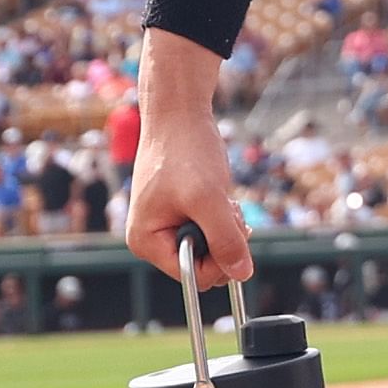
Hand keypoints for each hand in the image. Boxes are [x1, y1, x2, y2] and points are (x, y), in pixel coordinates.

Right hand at [122, 45, 249, 289]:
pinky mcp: (183, 211)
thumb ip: (225, 239)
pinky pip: (212, 228)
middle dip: (223, 240)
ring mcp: (168, 224)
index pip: (191, 275)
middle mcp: (153, 237)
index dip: (218, 261)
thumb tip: (242, 274)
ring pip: (212, 246)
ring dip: (226, 226)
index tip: (234, 232)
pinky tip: (222, 194)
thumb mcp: (209, 199)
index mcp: (145, 241)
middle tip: (227, 208)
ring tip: (222, 197)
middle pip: (202, 263)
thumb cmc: (185, 151)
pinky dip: (224, 215)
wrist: (180, 112)